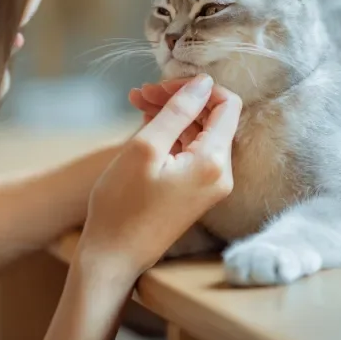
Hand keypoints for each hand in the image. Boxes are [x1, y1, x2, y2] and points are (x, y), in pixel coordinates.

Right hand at [78, 75, 241, 281]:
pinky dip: (171, 135)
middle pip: (212, 118)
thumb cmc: (122, 204)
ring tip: (138, 103)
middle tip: (142, 92)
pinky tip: (146, 124)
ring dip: (172, 115)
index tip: (162, 86)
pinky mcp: (196, 192)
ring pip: (199, 134)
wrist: (113, 257)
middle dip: (179, 99)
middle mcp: (221, 175)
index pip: (227, 105)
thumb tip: (203, 82)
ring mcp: (210, 186)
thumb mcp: (146, 147)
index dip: (196, 88)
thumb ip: (178, 111)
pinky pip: (191, 152)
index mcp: (214, 162)